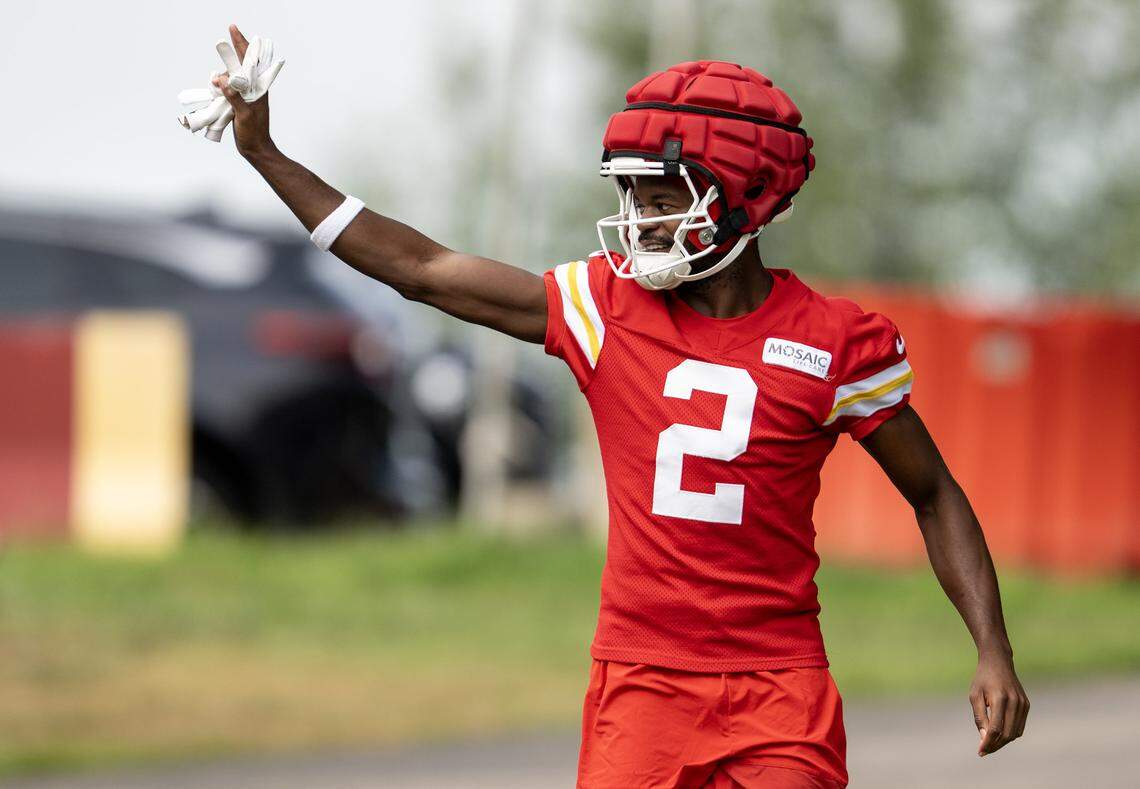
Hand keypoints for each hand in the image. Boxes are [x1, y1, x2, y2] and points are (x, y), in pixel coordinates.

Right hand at [213, 24, 276, 157]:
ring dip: (223, 75)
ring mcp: (246, 96)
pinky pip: (228, 89)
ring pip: (232, 77)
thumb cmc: (254, 134)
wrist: (256, 150)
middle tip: (224, 38)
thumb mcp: (244, 115)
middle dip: (232, 53)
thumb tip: (222, 80)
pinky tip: (215, 88)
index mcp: (259, 89)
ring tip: (216, 79)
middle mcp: (253, 89)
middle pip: (241, 65)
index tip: (233, 30)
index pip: (250, 62)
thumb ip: (234, 97)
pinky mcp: (239, 103)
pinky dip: (221, 86)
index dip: (242, 45)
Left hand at [969, 651, 1029, 755]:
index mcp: (1000, 698)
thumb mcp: (975, 695)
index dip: (988, 742)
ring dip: (1003, 742)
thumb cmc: (982, 679)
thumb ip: (980, 717)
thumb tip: (984, 738)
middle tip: (984, 751)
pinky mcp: (1027, 705)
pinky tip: (998, 734)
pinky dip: (1010, 733)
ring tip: (989, 744)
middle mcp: (1015, 702)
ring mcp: (1023, 704)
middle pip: (1007, 734)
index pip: (996, 728)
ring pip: (1015, 733)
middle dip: (995, 745)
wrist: (998, 662)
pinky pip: (1019, 726)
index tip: (980, 751)